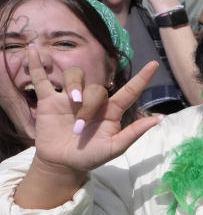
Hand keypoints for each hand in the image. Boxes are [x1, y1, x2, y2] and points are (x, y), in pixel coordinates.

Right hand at [29, 48, 160, 173]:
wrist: (62, 164)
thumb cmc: (90, 156)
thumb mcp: (114, 148)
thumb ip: (134, 133)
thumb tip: (159, 119)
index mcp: (110, 111)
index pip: (129, 91)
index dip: (142, 78)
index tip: (154, 64)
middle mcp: (92, 100)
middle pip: (96, 87)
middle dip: (89, 104)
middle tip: (79, 126)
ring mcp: (70, 98)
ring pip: (75, 76)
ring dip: (74, 85)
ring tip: (70, 100)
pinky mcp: (49, 101)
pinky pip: (42, 79)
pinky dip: (36, 65)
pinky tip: (31, 50)